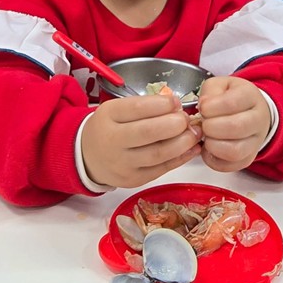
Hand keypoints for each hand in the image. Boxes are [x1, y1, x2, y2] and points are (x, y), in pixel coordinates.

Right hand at [81, 94, 201, 188]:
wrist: (88, 157)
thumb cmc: (108, 128)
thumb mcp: (117, 109)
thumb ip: (144, 106)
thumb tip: (176, 105)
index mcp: (108, 117)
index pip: (137, 108)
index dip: (161, 104)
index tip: (175, 101)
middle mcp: (112, 141)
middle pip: (148, 132)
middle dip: (174, 124)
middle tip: (186, 119)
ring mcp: (123, 164)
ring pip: (158, 154)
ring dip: (182, 142)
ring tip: (194, 133)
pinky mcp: (134, 180)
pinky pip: (162, 169)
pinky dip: (181, 158)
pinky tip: (192, 148)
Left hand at [195, 76, 270, 172]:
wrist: (251, 111)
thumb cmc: (232, 97)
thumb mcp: (221, 85)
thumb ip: (210, 91)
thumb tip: (204, 105)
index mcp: (251, 96)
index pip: (232, 102)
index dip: (211, 107)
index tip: (203, 108)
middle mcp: (258, 120)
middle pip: (235, 127)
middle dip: (210, 127)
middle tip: (203, 124)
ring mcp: (256, 141)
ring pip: (235, 151)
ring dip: (213, 146)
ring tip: (206, 138)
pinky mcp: (249, 158)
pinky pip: (231, 166)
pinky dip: (214, 160)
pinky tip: (209, 149)